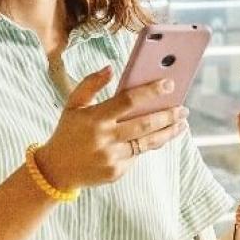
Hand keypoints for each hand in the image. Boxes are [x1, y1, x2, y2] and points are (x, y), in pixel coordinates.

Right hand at [33, 66, 188, 189]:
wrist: (55, 171)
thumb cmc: (68, 132)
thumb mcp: (72, 105)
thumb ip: (90, 84)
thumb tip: (111, 68)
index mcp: (94, 118)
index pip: (127, 101)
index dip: (150, 91)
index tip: (169, 84)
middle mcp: (104, 139)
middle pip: (144, 124)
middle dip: (168, 115)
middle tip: (183, 108)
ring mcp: (111, 157)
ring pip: (147, 143)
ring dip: (168, 132)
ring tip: (181, 124)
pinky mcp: (117, 172)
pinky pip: (138, 155)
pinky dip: (149, 144)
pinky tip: (161, 136)